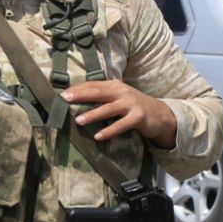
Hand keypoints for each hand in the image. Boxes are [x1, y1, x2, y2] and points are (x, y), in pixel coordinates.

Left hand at [61, 80, 177, 146]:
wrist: (160, 114)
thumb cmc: (132, 105)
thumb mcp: (118, 96)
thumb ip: (101, 95)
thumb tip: (74, 97)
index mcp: (115, 86)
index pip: (93, 85)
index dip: (78, 88)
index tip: (62, 94)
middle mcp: (122, 92)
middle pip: (98, 93)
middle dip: (81, 95)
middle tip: (65, 100)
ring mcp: (131, 104)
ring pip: (108, 109)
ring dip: (93, 115)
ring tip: (78, 121)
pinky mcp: (138, 118)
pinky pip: (121, 125)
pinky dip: (109, 130)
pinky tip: (98, 136)